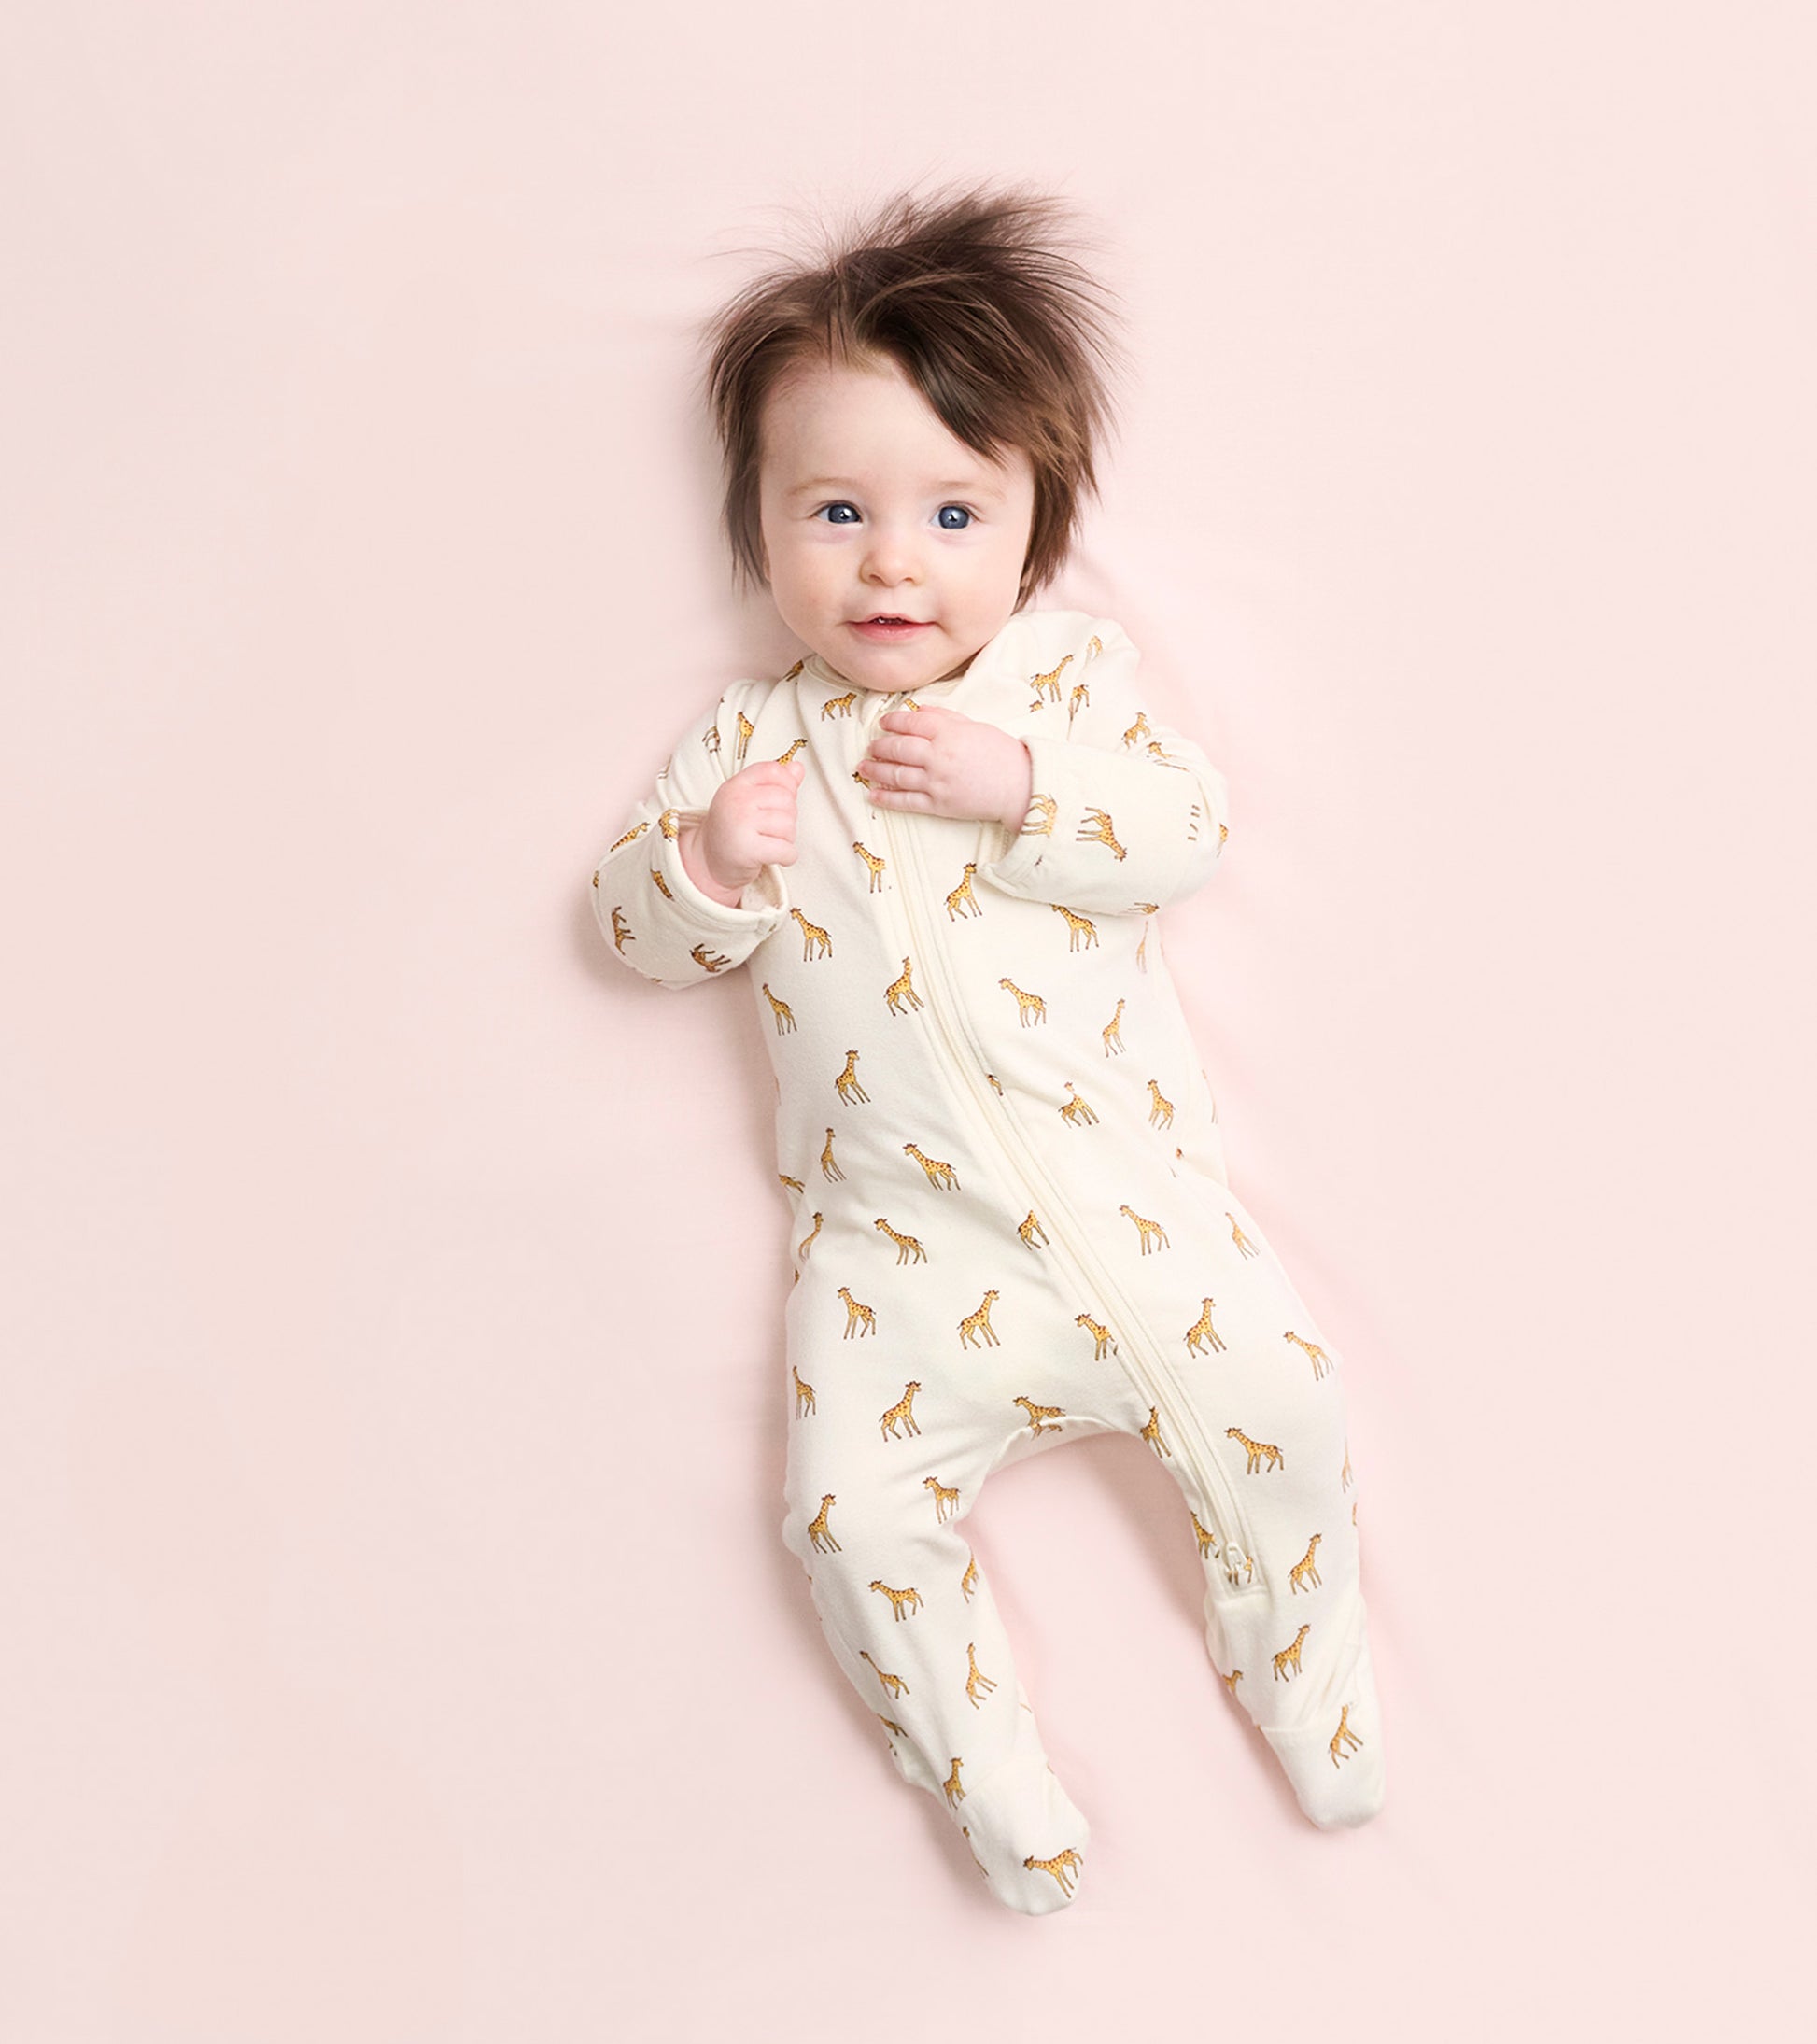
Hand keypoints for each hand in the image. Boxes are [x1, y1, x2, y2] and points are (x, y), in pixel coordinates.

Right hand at [683, 757, 803, 903]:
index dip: (787, 785)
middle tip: (772, 830)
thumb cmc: (732, 830)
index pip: (774, 770)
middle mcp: (737, 800)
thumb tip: (798, 768)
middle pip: (786, 799)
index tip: (779, 803)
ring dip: (787, 839)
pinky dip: (788, 857)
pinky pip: (786, 850)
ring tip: (771, 842)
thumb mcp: (748, 800)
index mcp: (737, 785)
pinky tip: (776, 857)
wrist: (708, 862)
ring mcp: (741, 823)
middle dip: (788, 818)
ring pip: (788, 825)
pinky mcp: (748, 849)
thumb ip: (774, 783)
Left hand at [859, 707, 1032, 830]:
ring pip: (897, 774)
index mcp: (949, 733)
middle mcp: (939, 756)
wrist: (1020, 786)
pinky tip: (873, 794)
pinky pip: (906, 801)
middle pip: (898, 748)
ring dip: (876, 770)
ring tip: (864, 767)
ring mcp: (937, 782)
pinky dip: (887, 798)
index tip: (883, 723)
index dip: (893, 721)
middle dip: (880, 746)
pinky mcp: (939, 805)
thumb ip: (944, 717)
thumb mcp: (974, 726)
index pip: (911, 722)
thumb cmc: (1000, 754)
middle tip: (871, 746)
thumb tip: (918, 710)